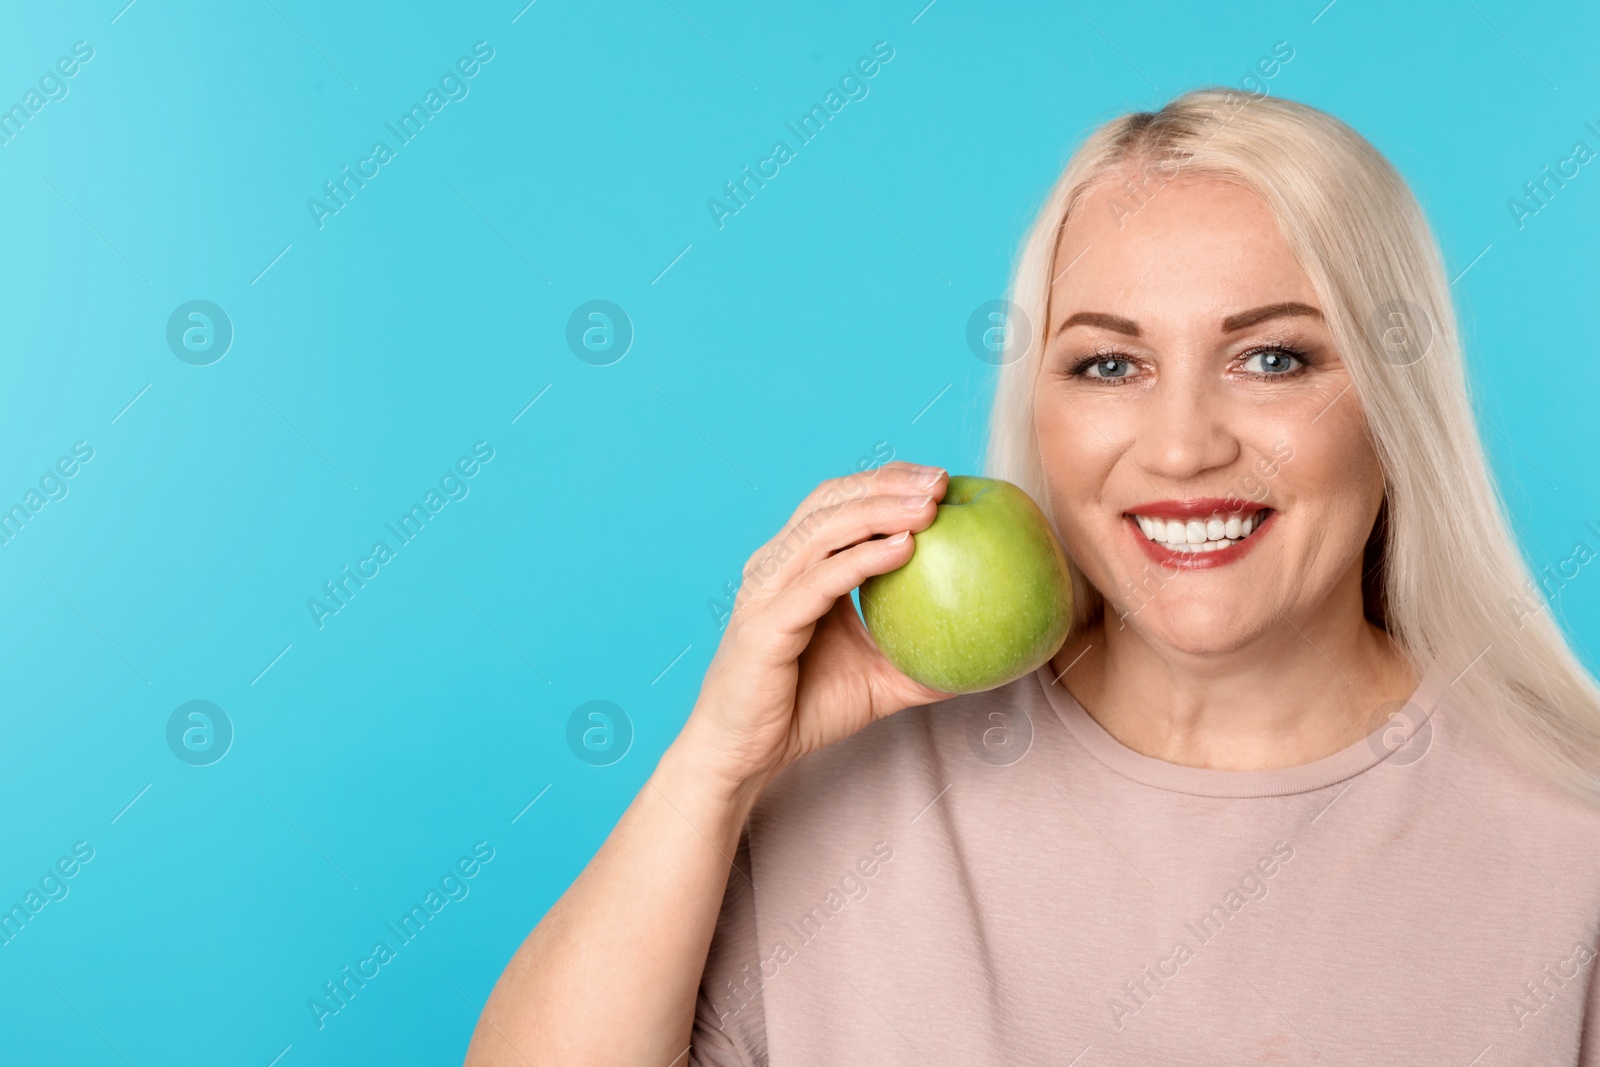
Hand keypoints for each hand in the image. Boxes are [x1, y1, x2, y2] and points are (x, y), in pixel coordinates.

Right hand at [676, 461, 953, 798]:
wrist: (745, 754)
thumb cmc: (804, 710)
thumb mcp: (877, 678)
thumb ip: (922, 660)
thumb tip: (986, 656)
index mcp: (796, 566)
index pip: (839, 504)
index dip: (886, 482)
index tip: (939, 481)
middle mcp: (776, 567)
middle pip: (831, 501)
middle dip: (887, 483)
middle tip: (941, 481)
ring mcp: (767, 591)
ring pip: (824, 530)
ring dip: (880, 510)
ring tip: (930, 506)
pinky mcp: (766, 623)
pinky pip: (820, 581)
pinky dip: (862, 559)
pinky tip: (904, 548)